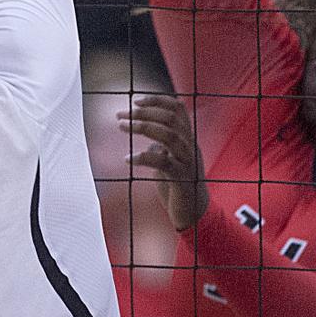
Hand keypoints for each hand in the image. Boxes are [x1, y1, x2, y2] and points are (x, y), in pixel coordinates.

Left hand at [118, 94, 208, 232]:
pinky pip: (163, 162)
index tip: (136, 101)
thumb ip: (162, 146)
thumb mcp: (170, 161)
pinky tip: (128, 158)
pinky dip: (144, 157)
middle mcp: (190, 146)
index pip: (177, 109)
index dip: (157, 100)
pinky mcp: (182, 179)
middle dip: (144, 112)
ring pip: (169, 135)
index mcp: (188, 139)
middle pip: (171, 118)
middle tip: (121, 115)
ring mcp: (188, 162)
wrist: (195, 215)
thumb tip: (147, 135)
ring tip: (121, 126)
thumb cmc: (178, 186)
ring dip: (142, 127)